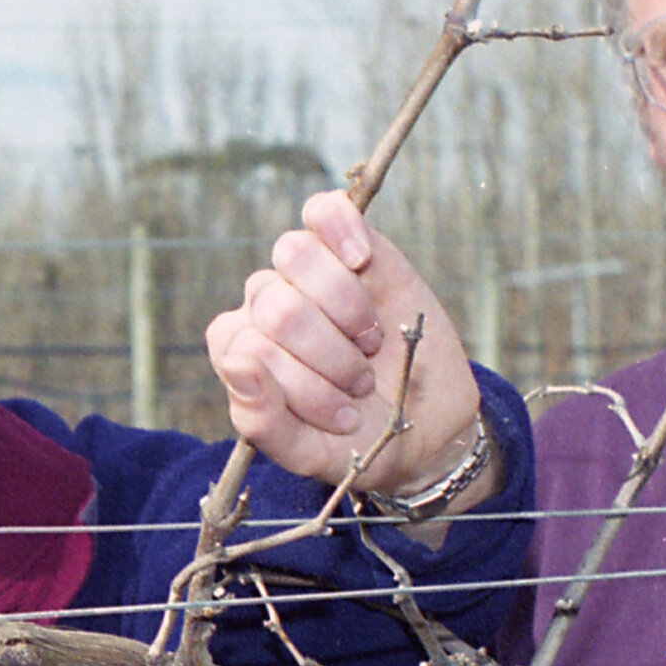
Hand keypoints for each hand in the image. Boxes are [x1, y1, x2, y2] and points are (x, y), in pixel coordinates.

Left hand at [209, 189, 492, 513]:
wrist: (427, 424)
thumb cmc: (359, 441)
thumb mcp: (311, 454)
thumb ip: (264, 423)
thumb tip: (239, 364)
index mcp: (242, 355)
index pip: (240, 346)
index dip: (297, 383)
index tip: (344, 417)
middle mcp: (264, 309)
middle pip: (274, 307)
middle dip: (329, 356)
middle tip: (363, 384)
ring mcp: (304, 275)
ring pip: (293, 255)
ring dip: (344, 308)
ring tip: (370, 343)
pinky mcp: (348, 245)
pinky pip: (323, 211)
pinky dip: (342, 230)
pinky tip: (362, 263)